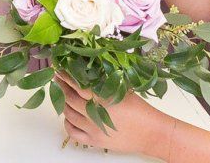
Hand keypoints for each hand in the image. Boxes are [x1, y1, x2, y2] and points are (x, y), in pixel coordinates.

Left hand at [57, 75, 172, 155]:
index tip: (58, 69)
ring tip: (62, 95)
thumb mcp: (122, 90)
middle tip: (57, 79)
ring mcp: (93, 129)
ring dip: (63, 103)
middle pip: (69, 99)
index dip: (65, 76)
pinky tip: (69, 116)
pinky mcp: (95, 141)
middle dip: (61, 87)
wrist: (152, 133)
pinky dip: (67, 123)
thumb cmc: (140, 110)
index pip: (77, 85)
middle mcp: (95, 115)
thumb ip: (105, 83)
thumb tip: (88, 72)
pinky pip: (73, 133)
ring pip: (69, 115)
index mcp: (103, 99)